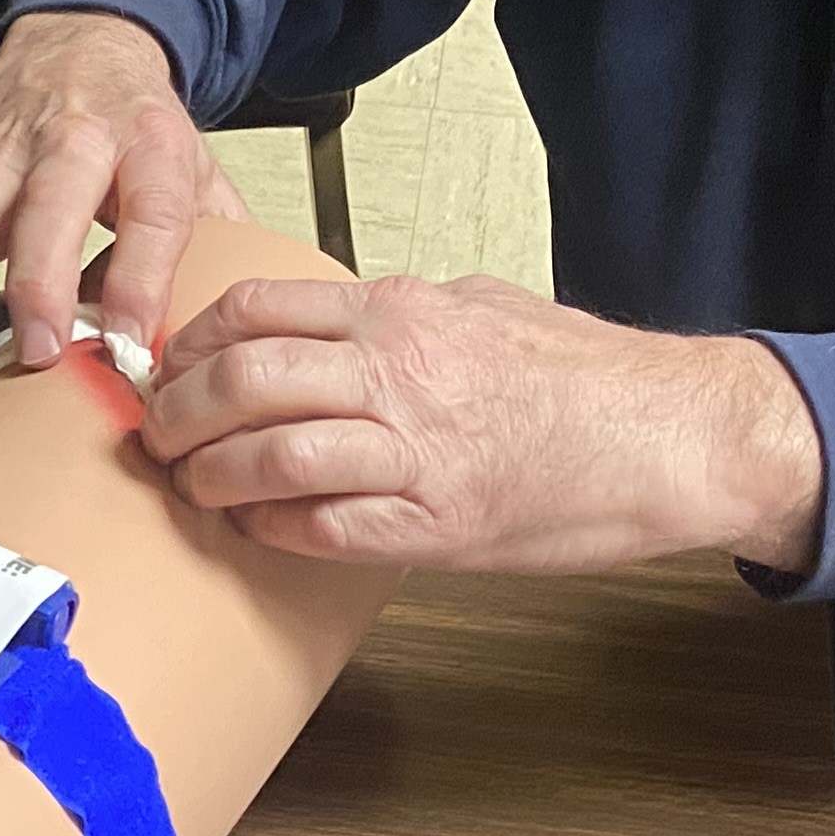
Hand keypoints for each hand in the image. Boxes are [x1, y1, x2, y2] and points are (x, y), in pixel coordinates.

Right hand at [0, 10, 248, 383]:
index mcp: (148, 142)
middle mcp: (71, 139)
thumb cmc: (137, 121)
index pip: (152, 211)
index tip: (132, 346)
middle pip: (46, 210)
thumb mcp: (198, 164)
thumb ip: (220, 243)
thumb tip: (227, 334)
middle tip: (38, 357)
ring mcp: (3, 153)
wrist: (76, 39)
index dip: (142, 280)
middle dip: (39, 288)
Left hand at [139, 273, 825, 576]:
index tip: (164, 366)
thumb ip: (402, 313)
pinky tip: (258, 527)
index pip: (257, 309)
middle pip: (243, 379)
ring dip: (211, 477)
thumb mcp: (486, 306)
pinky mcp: (440, 525)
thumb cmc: (591, 377)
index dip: (189, 341)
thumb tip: (331, 324)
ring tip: (194, 487)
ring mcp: (419, 452)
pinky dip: (274, 529)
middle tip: (158, 435)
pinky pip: (325, 528)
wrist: (676, 437)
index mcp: (404, 312)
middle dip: (177, 413)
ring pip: (270, 455)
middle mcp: (401, 372)